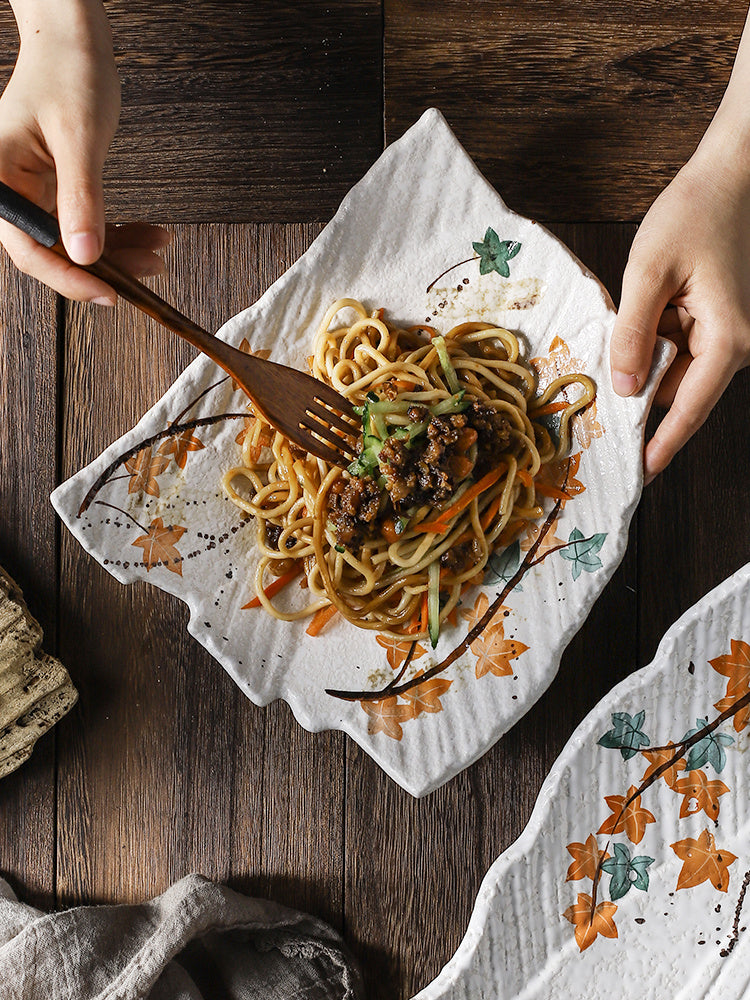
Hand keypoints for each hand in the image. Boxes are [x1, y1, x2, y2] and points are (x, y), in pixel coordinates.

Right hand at [0, 0, 168, 303]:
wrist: (73, 45)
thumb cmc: (68, 74)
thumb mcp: (79, 138)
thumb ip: (81, 198)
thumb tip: (86, 253)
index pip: (29, 249)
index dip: (69, 278)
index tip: (109, 293)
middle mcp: (9, 192)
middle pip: (52, 252)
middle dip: (103, 267)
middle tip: (147, 271)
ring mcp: (31, 194)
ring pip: (73, 243)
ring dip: (117, 253)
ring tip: (157, 251)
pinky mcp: (52, 193)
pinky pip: (83, 226)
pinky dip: (117, 234)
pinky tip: (148, 234)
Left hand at [610, 126, 749, 483]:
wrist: (728, 176)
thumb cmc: (695, 214)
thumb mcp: (650, 271)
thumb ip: (634, 332)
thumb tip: (624, 387)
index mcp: (728, 339)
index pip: (690, 408)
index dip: (663, 442)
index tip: (641, 473)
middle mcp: (736, 344)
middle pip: (677, 389)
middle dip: (640, 381)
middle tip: (609, 354)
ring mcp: (727, 334)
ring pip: (673, 369)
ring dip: (645, 353)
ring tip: (636, 308)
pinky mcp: (717, 322)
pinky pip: (677, 347)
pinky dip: (653, 337)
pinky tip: (645, 307)